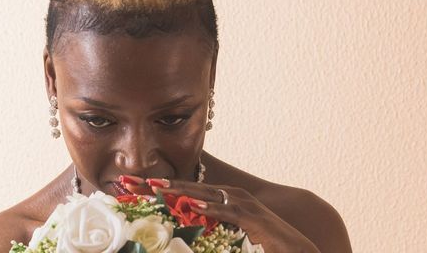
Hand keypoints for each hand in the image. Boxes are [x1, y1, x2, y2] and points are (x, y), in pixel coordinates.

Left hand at [135, 178, 320, 252]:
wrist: (295, 247)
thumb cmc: (261, 242)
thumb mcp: (229, 233)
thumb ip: (209, 226)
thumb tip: (185, 225)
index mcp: (220, 198)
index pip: (183, 190)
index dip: (157, 187)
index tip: (132, 186)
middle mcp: (228, 195)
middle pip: (186, 187)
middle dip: (158, 184)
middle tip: (131, 181)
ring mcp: (240, 202)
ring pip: (203, 194)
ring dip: (178, 190)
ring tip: (155, 187)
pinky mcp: (250, 215)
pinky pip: (226, 210)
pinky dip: (209, 207)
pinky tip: (192, 205)